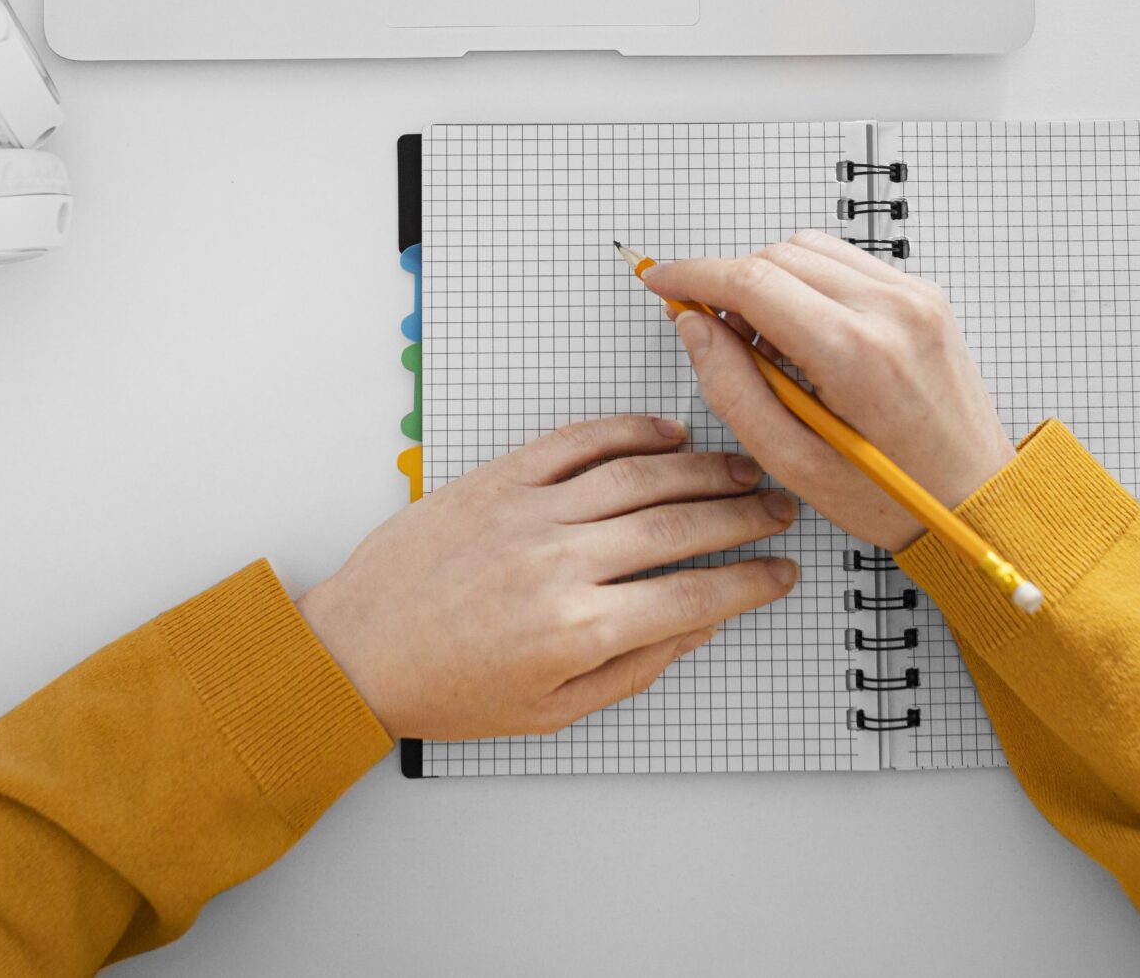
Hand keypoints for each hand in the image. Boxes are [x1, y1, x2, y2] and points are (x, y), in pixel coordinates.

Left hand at [296, 417, 799, 739]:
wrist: (357, 651)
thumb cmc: (448, 689)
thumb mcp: (553, 710)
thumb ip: (635, 666)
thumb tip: (700, 624)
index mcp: (579, 629)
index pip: (696, 595)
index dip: (752, 582)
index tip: (782, 572)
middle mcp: (562, 563)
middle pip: (682, 526)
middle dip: (745, 517)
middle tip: (781, 511)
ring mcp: (530, 512)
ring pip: (641, 475)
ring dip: (704, 469)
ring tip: (744, 469)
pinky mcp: (499, 478)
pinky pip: (578, 441)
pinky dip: (631, 431)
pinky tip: (670, 434)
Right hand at [645, 233, 1016, 551]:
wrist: (978, 500)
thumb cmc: (894, 496)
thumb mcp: (795, 464)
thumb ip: (734, 389)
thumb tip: (695, 328)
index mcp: (857, 353)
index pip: (753, 281)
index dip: (695, 276)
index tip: (663, 282)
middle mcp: (891, 309)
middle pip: (778, 256)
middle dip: (732, 284)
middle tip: (717, 335)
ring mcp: (914, 296)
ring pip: (810, 249)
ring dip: (771, 280)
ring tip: (767, 345)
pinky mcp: (924, 296)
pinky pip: (847, 264)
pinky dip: (810, 285)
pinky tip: (806, 337)